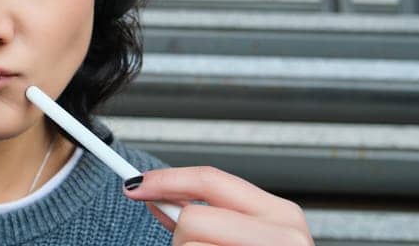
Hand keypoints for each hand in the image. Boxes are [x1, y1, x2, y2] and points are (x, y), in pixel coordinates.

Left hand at [122, 166, 311, 245]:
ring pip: (189, 245)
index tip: (136, 186)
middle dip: (182, 237)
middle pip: (193, 218)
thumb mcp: (242, 237)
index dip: (167, 179)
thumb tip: (160, 199)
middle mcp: (282, 237)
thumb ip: (208, 217)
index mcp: (281, 215)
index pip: (211, 180)